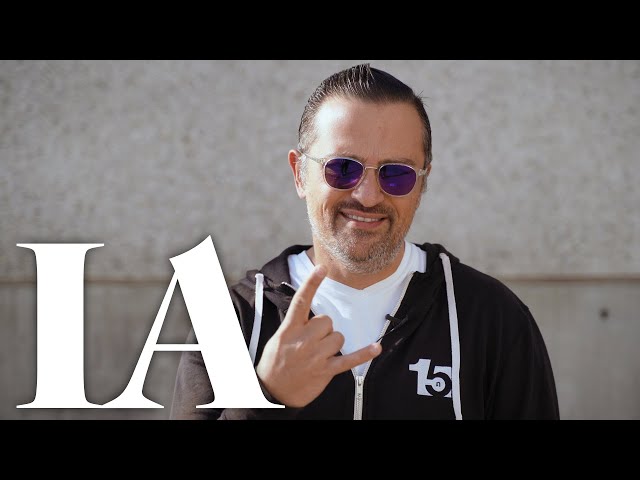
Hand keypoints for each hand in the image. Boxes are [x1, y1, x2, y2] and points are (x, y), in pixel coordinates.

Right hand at [256, 264, 381, 407]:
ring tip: (319, 354)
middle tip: (312, 342)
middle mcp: (302, 340)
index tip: (321, 268)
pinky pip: (349, 359)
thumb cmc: (276, 362)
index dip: (311, 283)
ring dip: (333, 343)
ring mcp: (315, 356)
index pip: (301, 301)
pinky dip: (364, 354)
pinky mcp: (325, 370)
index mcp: (289, 329)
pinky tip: (376, 348)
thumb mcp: (279, 338)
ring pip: (338, 336)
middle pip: (326, 320)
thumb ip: (296, 325)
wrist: (272, 393)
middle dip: (324, 329)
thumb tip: (315, 313)